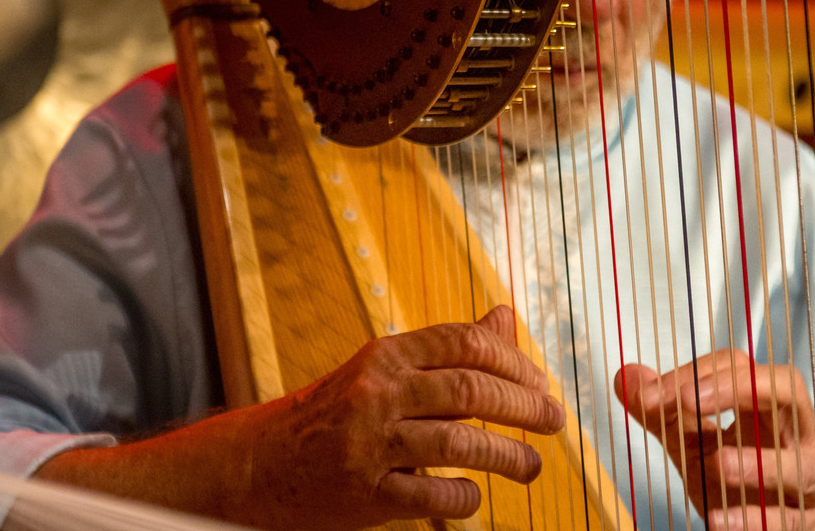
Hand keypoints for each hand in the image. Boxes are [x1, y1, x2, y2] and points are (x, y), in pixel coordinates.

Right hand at [247, 305, 564, 528]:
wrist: (260, 464)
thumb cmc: (335, 412)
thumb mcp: (387, 369)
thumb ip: (449, 348)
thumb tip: (505, 317)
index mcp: (387, 356)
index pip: (464, 343)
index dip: (513, 361)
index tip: (540, 382)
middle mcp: (377, 392)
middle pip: (468, 391)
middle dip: (523, 405)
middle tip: (554, 420)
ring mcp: (369, 443)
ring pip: (458, 444)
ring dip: (508, 455)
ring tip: (533, 465)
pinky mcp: (364, 493)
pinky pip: (432, 496)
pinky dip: (465, 498)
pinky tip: (477, 495)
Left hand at [614, 349, 814, 530]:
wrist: (777, 524)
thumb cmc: (737, 473)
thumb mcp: (694, 440)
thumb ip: (662, 412)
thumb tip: (625, 376)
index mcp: (764, 401)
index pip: (738, 366)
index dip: (696, 373)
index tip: (651, 395)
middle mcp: (793, 431)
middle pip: (785, 388)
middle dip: (737, 388)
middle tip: (687, 400)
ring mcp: (806, 476)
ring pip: (799, 462)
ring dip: (757, 463)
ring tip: (716, 465)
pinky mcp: (805, 521)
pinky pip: (786, 520)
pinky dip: (752, 520)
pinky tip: (718, 522)